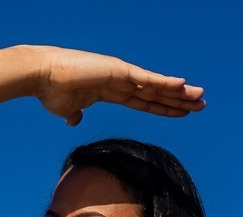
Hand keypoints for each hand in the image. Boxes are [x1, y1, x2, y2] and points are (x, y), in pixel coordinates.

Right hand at [33, 46, 204, 126]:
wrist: (41, 76)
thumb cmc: (51, 91)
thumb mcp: (66, 109)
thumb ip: (75, 114)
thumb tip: (74, 120)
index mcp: (111, 91)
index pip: (144, 102)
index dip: (163, 108)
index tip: (181, 112)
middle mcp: (120, 81)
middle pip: (155, 94)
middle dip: (178, 100)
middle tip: (200, 104)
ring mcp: (121, 75)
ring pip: (156, 86)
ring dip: (179, 92)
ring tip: (199, 96)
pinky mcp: (118, 70)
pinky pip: (146, 79)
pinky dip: (164, 83)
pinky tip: (182, 86)